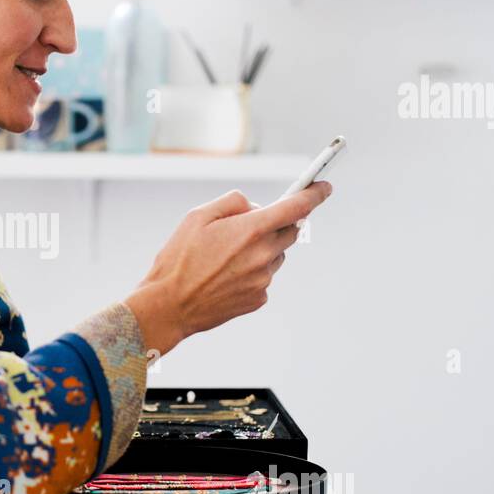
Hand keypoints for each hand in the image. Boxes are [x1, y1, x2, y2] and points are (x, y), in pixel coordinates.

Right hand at [124, 182, 332, 358]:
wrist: (169, 306)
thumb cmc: (178, 259)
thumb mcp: (197, 216)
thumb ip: (232, 202)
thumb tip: (254, 206)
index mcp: (250, 230)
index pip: (296, 207)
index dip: (314, 194)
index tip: (324, 187)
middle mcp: (263, 255)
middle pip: (290, 231)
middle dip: (277, 224)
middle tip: (250, 226)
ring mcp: (263, 280)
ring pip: (275, 256)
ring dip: (262, 250)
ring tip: (226, 257)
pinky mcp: (258, 299)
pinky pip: (264, 278)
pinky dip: (252, 272)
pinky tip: (225, 276)